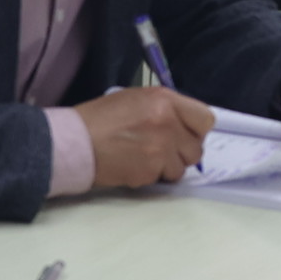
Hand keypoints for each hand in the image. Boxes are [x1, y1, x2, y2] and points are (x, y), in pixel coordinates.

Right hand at [77, 85, 214, 187]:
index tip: (185, 135)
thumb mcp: (136, 100)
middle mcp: (168, 122)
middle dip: (181, 153)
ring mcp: (161, 148)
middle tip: (161, 150)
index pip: (205, 119)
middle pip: (197, 148)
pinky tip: (133, 166)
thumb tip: (184, 125)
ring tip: (144, 158)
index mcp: (165, 100)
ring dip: (167, 168)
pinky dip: (150, 176)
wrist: (74, 141)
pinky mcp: (150, 170)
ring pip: (181, 168)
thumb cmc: (100, 119)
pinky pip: (162, 179)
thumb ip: (165, 109)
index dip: (196, 130)